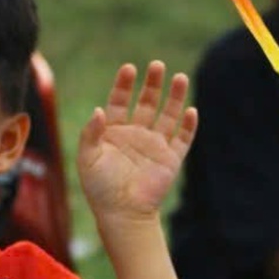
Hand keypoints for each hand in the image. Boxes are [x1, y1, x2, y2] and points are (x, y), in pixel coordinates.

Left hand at [77, 62, 197, 224]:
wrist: (121, 213)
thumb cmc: (99, 187)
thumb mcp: (87, 157)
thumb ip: (91, 133)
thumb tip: (98, 110)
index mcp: (113, 130)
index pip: (119, 100)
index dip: (124, 84)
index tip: (129, 68)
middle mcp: (136, 133)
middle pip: (147, 103)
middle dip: (152, 84)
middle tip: (157, 65)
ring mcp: (155, 145)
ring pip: (168, 115)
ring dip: (174, 97)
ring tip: (180, 77)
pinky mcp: (170, 159)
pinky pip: (183, 139)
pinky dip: (188, 126)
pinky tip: (191, 111)